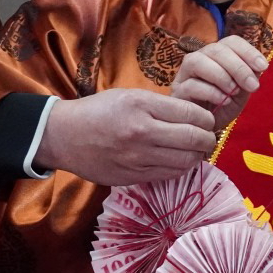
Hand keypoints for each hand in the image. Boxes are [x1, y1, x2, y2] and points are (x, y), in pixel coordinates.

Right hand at [35, 89, 216, 185]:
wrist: (64, 136)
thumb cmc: (98, 111)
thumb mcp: (129, 96)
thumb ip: (161, 106)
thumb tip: (194, 116)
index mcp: (141, 105)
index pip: (191, 114)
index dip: (207, 118)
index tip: (208, 120)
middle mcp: (141, 131)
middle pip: (193, 139)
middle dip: (208, 139)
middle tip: (208, 137)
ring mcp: (137, 157)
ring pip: (185, 161)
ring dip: (197, 156)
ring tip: (196, 150)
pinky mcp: (132, 176)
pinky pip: (169, 175)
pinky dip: (180, 168)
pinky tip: (178, 160)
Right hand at [171, 36, 267, 131]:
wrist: (205, 129)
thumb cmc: (222, 107)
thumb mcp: (241, 92)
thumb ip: (248, 78)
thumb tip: (258, 67)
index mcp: (217, 55)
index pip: (231, 42)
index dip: (248, 51)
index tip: (263, 67)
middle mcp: (199, 59)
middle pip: (216, 49)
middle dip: (238, 66)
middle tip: (253, 85)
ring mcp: (184, 74)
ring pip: (197, 61)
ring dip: (221, 75)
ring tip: (234, 91)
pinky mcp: (177, 92)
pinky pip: (191, 85)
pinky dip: (210, 92)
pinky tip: (223, 101)